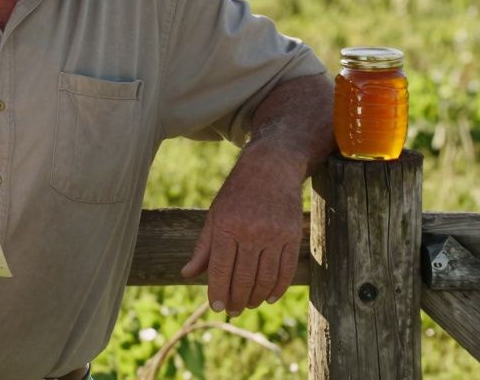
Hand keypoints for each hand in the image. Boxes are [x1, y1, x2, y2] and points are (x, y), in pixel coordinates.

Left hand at [181, 142, 305, 314]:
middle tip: (232, 310)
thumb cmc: (236, 194)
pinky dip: (277, 287)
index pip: (220, 268)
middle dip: (237, 299)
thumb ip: (203, 248)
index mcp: (227, 226)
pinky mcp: (292, 236)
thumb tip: (187, 274)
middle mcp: (251, 232)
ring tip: (248, 305)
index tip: (217, 307)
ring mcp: (274, 235)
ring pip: (265, 278)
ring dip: (256, 297)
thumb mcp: (214, 215)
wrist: (271, 168)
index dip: (218, 291)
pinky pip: (285, 269)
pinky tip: (269, 296)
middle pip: (244, 277)